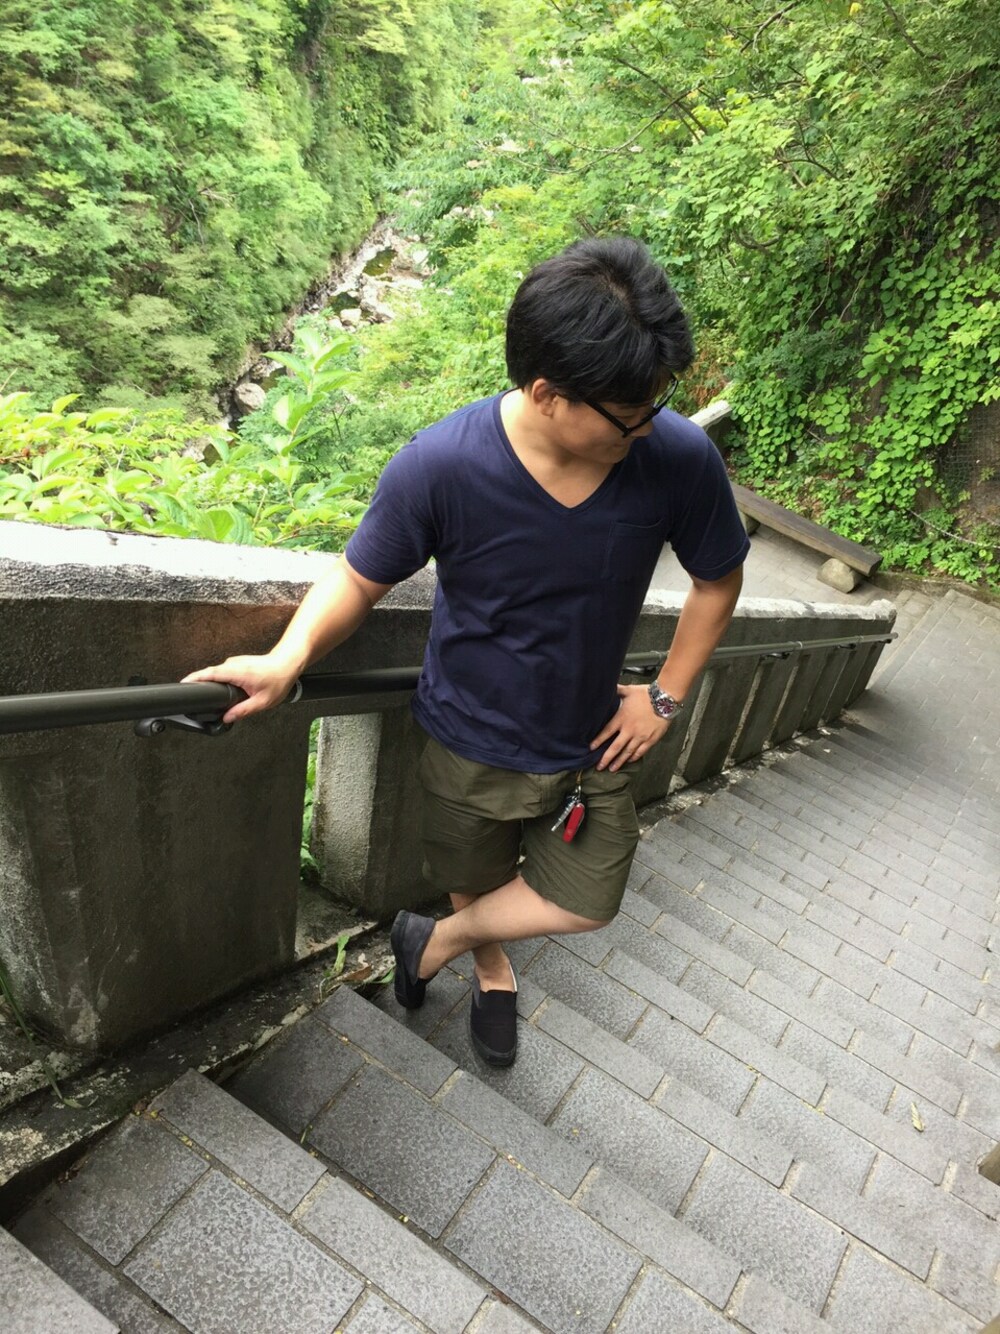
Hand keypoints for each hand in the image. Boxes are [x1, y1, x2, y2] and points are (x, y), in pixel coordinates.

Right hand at [180, 653, 301, 723]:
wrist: (288, 663)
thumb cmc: (278, 680)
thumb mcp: (262, 701)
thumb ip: (243, 711)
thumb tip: (227, 718)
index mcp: (238, 672)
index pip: (211, 674)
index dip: (195, 678)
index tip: (183, 683)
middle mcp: (234, 664)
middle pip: (210, 673)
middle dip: (199, 682)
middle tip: (189, 694)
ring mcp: (235, 662)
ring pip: (217, 673)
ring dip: (211, 682)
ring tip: (205, 693)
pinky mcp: (237, 663)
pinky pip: (224, 672)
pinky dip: (220, 680)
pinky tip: (223, 689)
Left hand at [590, 684, 671, 771]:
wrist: (664, 700)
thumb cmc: (646, 694)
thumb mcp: (629, 690)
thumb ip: (617, 690)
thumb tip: (608, 686)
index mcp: (622, 718)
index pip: (606, 732)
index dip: (598, 741)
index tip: (591, 748)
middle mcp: (629, 730)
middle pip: (615, 747)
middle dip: (606, 758)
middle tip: (599, 767)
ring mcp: (640, 736)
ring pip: (627, 752)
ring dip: (619, 761)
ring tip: (612, 769)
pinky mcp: (650, 739)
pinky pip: (641, 751)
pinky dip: (634, 757)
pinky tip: (629, 761)